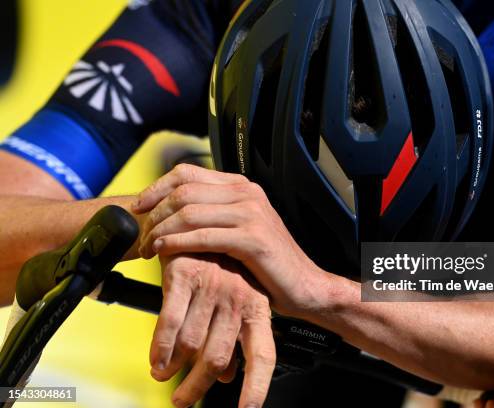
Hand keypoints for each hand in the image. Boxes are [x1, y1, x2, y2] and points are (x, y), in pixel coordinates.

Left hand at [133, 164, 330, 315]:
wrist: (304, 286)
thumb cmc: (266, 264)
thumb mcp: (239, 229)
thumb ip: (212, 215)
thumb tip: (171, 214)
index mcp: (241, 187)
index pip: (187, 173)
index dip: (157, 187)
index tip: (138, 206)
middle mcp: (247, 194)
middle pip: (184, 191)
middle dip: (154, 213)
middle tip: (140, 235)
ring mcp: (252, 214)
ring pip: (190, 212)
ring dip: (161, 229)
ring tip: (148, 247)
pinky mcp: (253, 239)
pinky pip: (204, 236)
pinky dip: (178, 242)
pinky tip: (164, 250)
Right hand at [151, 254, 275, 407]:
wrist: (201, 221)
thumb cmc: (221, 267)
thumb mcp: (236, 300)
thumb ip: (232, 339)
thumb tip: (225, 379)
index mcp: (257, 306)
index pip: (263, 355)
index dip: (255, 387)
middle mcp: (238, 298)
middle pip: (219, 358)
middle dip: (197, 385)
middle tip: (182, 400)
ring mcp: (213, 286)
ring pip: (191, 344)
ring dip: (174, 369)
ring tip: (164, 377)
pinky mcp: (184, 275)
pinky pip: (169, 323)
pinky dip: (160, 348)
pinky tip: (156, 360)